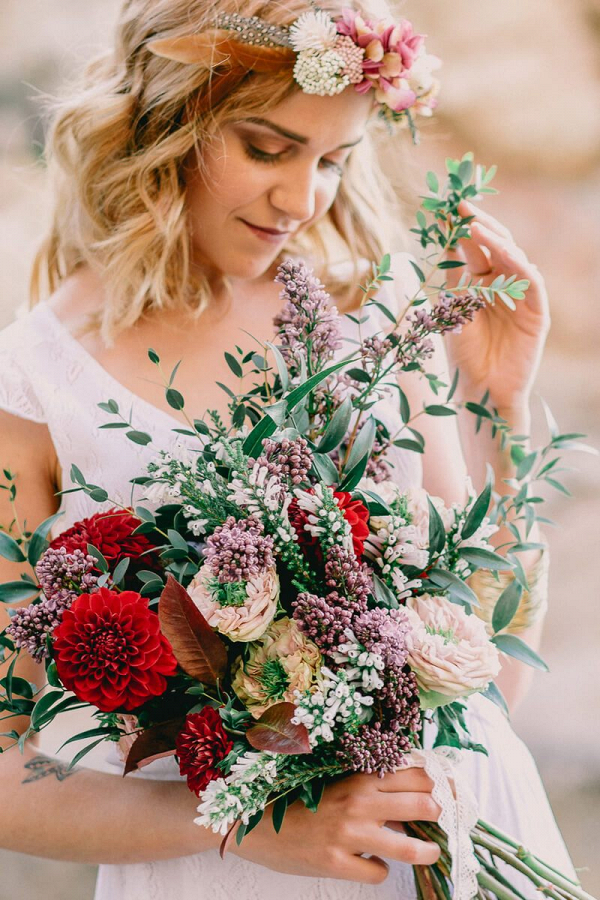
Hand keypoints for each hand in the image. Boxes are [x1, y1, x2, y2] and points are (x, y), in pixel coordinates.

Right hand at [232, 768, 440, 883]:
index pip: (415, 773)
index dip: (441, 781)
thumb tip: (411, 790)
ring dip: (426, 852)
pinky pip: (378, 872)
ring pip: (409, 847)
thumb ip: (370, 783)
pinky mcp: (336, 863)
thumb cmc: (298, 799)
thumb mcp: (335, 780)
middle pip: (423, 804)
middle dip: (440, 813)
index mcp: (359, 775)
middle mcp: (359, 801)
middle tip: (444, 820)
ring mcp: (349, 834)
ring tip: (430, 852)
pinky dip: (380, 870)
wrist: (254, 822)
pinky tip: (370, 864)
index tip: (453, 789)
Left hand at [443, 200, 550, 410]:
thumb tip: (446, 238)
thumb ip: (453, 277)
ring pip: (514, 258)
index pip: (475, 247)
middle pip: (496, 245)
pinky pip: (532, 283)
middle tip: (461, 205)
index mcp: (482, 281)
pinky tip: (505, 252)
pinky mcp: (537, 313)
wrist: (479, 389)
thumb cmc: (463, 353)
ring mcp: (522, 296)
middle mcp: (504, 283)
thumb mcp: (452, 308)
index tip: (446, 207)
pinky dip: (520, 266)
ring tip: (474, 226)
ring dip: (495, 240)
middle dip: (479, 224)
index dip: (463, 227)